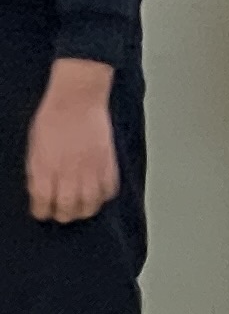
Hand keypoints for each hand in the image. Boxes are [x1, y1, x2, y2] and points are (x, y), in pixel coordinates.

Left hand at [24, 58, 116, 224]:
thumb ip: (38, 173)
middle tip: (63, 212)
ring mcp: (90, 168)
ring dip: (85, 210)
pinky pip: (109, 189)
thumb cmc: (53, 118)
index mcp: (44, 169)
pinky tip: (99, 192)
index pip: (42, 203)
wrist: (78, 98)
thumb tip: (40, 191)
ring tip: (82, 207)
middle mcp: (67, 172)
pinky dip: (104, 195)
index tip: (43, 211)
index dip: (42, 211)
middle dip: (63, 215)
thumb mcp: (34, 149)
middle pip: (67, 209)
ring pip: (90, 204)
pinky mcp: (108, 161)